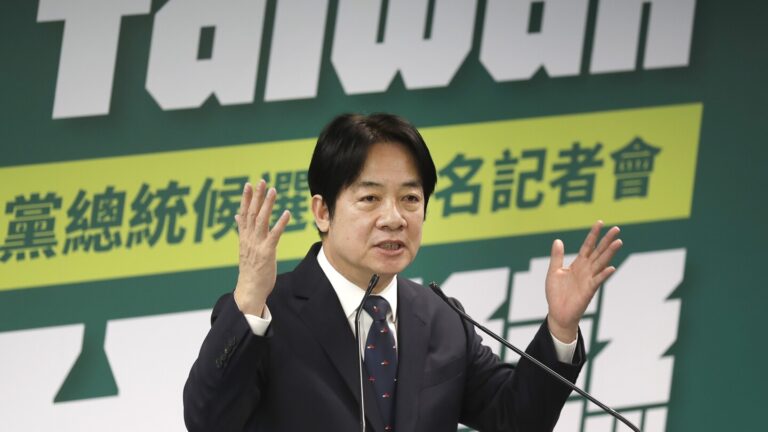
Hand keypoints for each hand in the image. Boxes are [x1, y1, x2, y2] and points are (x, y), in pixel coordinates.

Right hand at [233, 180, 290, 315]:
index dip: (246, 199)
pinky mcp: (266, 253)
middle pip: (252, 213)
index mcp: (244, 237)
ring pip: (261, 221)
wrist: (249, 290)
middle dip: (257, 196)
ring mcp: (257, 245)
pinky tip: (286, 213)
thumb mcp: (244, 247)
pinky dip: (280, 223)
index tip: (248, 184)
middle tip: (261, 181)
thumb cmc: (250, 269)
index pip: (244, 213)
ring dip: (267, 205)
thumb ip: (242, 230)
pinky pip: (274, 235)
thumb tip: (237, 216)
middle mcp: (249, 238)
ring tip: (273, 191)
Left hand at [545, 221, 621, 342]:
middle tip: (617, 229)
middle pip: (598, 252)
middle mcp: (586, 269)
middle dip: (607, 240)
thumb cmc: (556, 293)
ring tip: (619, 242)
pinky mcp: (589, 290)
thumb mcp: (553, 272)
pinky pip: (598, 280)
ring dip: (610, 253)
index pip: (588, 246)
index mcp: (578, 264)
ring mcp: (589, 279)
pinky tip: (611, 267)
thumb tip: (558, 240)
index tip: (600, 222)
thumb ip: (557, 257)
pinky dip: (604, 274)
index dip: (593, 235)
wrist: (557, 312)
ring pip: (601, 263)